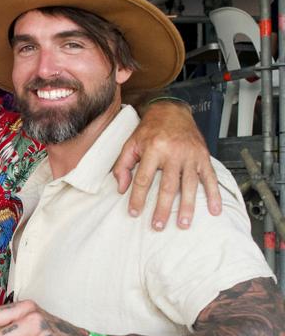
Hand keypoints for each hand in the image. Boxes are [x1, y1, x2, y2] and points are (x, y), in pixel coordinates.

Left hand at [112, 100, 221, 229]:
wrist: (172, 110)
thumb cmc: (149, 129)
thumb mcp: (130, 144)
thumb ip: (123, 165)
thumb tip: (121, 189)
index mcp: (153, 149)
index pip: (143, 179)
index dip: (137, 198)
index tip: (134, 213)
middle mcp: (173, 152)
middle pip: (167, 186)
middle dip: (163, 208)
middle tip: (158, 226)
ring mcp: (190, 155)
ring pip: (189, 185)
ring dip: (187, 206)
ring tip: (183, 224)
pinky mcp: (203, 156)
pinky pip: (210, 177)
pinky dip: (214, 195)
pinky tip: (214, 210)